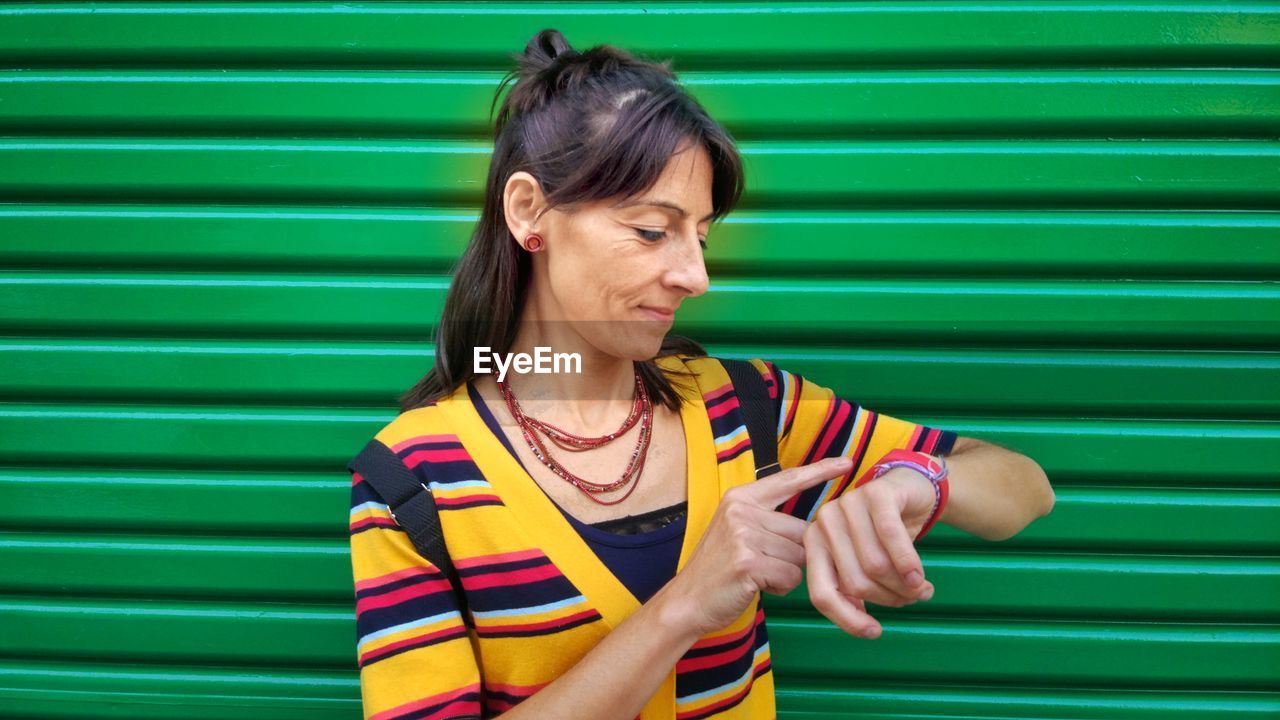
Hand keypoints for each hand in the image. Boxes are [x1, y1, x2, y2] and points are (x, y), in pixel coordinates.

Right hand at [662, 456, 854, 637]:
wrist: (687, 601)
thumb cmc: (719, 570)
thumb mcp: (738, 532)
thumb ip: (769, 522)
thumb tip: (817, 528)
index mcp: (741, 497)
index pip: (788, 480)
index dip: (820, 471)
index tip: (847, 463)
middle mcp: (742, 510)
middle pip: (802, 531)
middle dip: (794, 556)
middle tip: (762, 567)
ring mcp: (743, 535)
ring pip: (799, 556)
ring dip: (786, 574)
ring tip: (756, 577)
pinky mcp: (748, 562)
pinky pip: (791, 576)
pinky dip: (780, 587)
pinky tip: (755, 586)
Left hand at [803, 466, 938, 638]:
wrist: (909, 490)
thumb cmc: (884, 534)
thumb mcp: (865, 564)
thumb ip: (858, 592)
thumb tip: (864, 626)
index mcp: (814, 544)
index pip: (822, 593)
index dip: (847, 619)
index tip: (874, 633)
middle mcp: (824, 522)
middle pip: (855, 582)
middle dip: (888, 599)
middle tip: (911, 598)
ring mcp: (847, 504)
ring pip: (875, 564)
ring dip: (904, 585)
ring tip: (921, 587)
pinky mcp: (875, 493)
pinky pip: (891, 538)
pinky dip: (908, 563)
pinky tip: (920, 577)